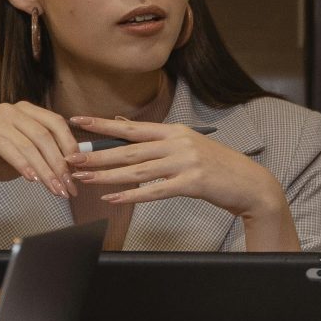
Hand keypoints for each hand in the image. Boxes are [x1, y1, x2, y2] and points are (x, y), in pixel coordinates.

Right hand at [0, 101, 80, 200]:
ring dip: (45, 170)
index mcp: (26, 110)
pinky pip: (8, 149)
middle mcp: (10, 110)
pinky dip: (23, 165)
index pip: (55, 122)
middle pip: (44, 135)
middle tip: (68, 186)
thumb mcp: (30, 156)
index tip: (78, 169)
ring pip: (29, 145)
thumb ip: (49, 154)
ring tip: (54, 189)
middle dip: (59, 163)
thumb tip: (77, 164)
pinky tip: (32, 180)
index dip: (70, 145)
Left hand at [69, 116, 290, 231]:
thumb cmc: (216, 166)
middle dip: (96, 155)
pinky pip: (154, 191)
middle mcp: (177, 143)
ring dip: (107, 176)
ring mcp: (184, 162)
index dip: (102, 125)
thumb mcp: (187, 144)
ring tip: (84, 180)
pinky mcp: (191, 183)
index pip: (131, 128)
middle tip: (71, 159)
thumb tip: (122, 125)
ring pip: (137, 170)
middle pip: (128, 150)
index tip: (77, 121)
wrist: (249, 183)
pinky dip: (131, 195)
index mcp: (174, 131)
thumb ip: (155, 137)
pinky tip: (113, 198)